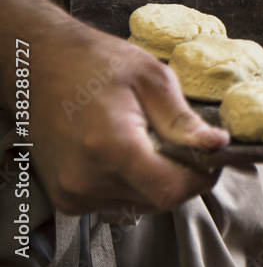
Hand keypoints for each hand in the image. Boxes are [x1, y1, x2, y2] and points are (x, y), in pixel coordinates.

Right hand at [30, 26, 228, 214]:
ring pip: (139, 204)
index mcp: (112, 147)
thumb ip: (184, 119)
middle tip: (184, 145)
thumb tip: (216, 144)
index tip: (212, 160)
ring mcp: (73, 192)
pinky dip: (132, 184)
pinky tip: (127, 153)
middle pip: (158, 200)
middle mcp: (87, 178)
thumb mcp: (152, 79)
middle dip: (181, 177)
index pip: (170, 189)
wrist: (41, 64)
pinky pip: (115, 202)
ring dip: (156, 181)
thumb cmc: (94, 63)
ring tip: (151, 143)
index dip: (200, 178)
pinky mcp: (66, 197)